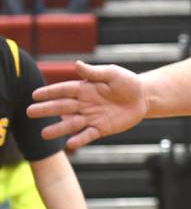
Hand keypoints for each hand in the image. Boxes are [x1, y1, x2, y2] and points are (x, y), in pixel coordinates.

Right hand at [27, 60, 147, 150]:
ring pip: (72, 124)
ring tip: (43, 134)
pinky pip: (88, 135)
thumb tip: (77, 64)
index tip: (34, 95)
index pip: (64, 90)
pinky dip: (79, 139)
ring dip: (58, 129)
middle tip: (29, 113)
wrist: (143, 98)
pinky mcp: (101, 128)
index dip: (50, 92)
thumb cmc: (127, 83)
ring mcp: (92, 117)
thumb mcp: (112, 74)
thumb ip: (94, 72)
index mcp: (85, 88)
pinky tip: (69, 144)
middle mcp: (85, 103)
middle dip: (47, 109)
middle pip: (63, 107)